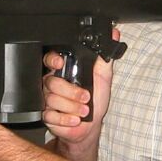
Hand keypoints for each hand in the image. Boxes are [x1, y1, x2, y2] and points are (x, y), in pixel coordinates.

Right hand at [41, 29, 117, 149]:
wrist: (91, 125)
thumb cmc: (96, 100)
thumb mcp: (103, 77)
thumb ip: (105, 57)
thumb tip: (113, 35)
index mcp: (65, 71)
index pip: (51, 59)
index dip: (53, 60)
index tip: (61, 63)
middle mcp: (54, 84)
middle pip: (52, 82)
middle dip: (71, 91)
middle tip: (86, 97)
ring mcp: (49, 100)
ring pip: (52, 99)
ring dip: (72, 106)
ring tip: (84, 110)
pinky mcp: (48, 117)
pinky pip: (51, 116)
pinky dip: (66, 119)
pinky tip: (75, 119)